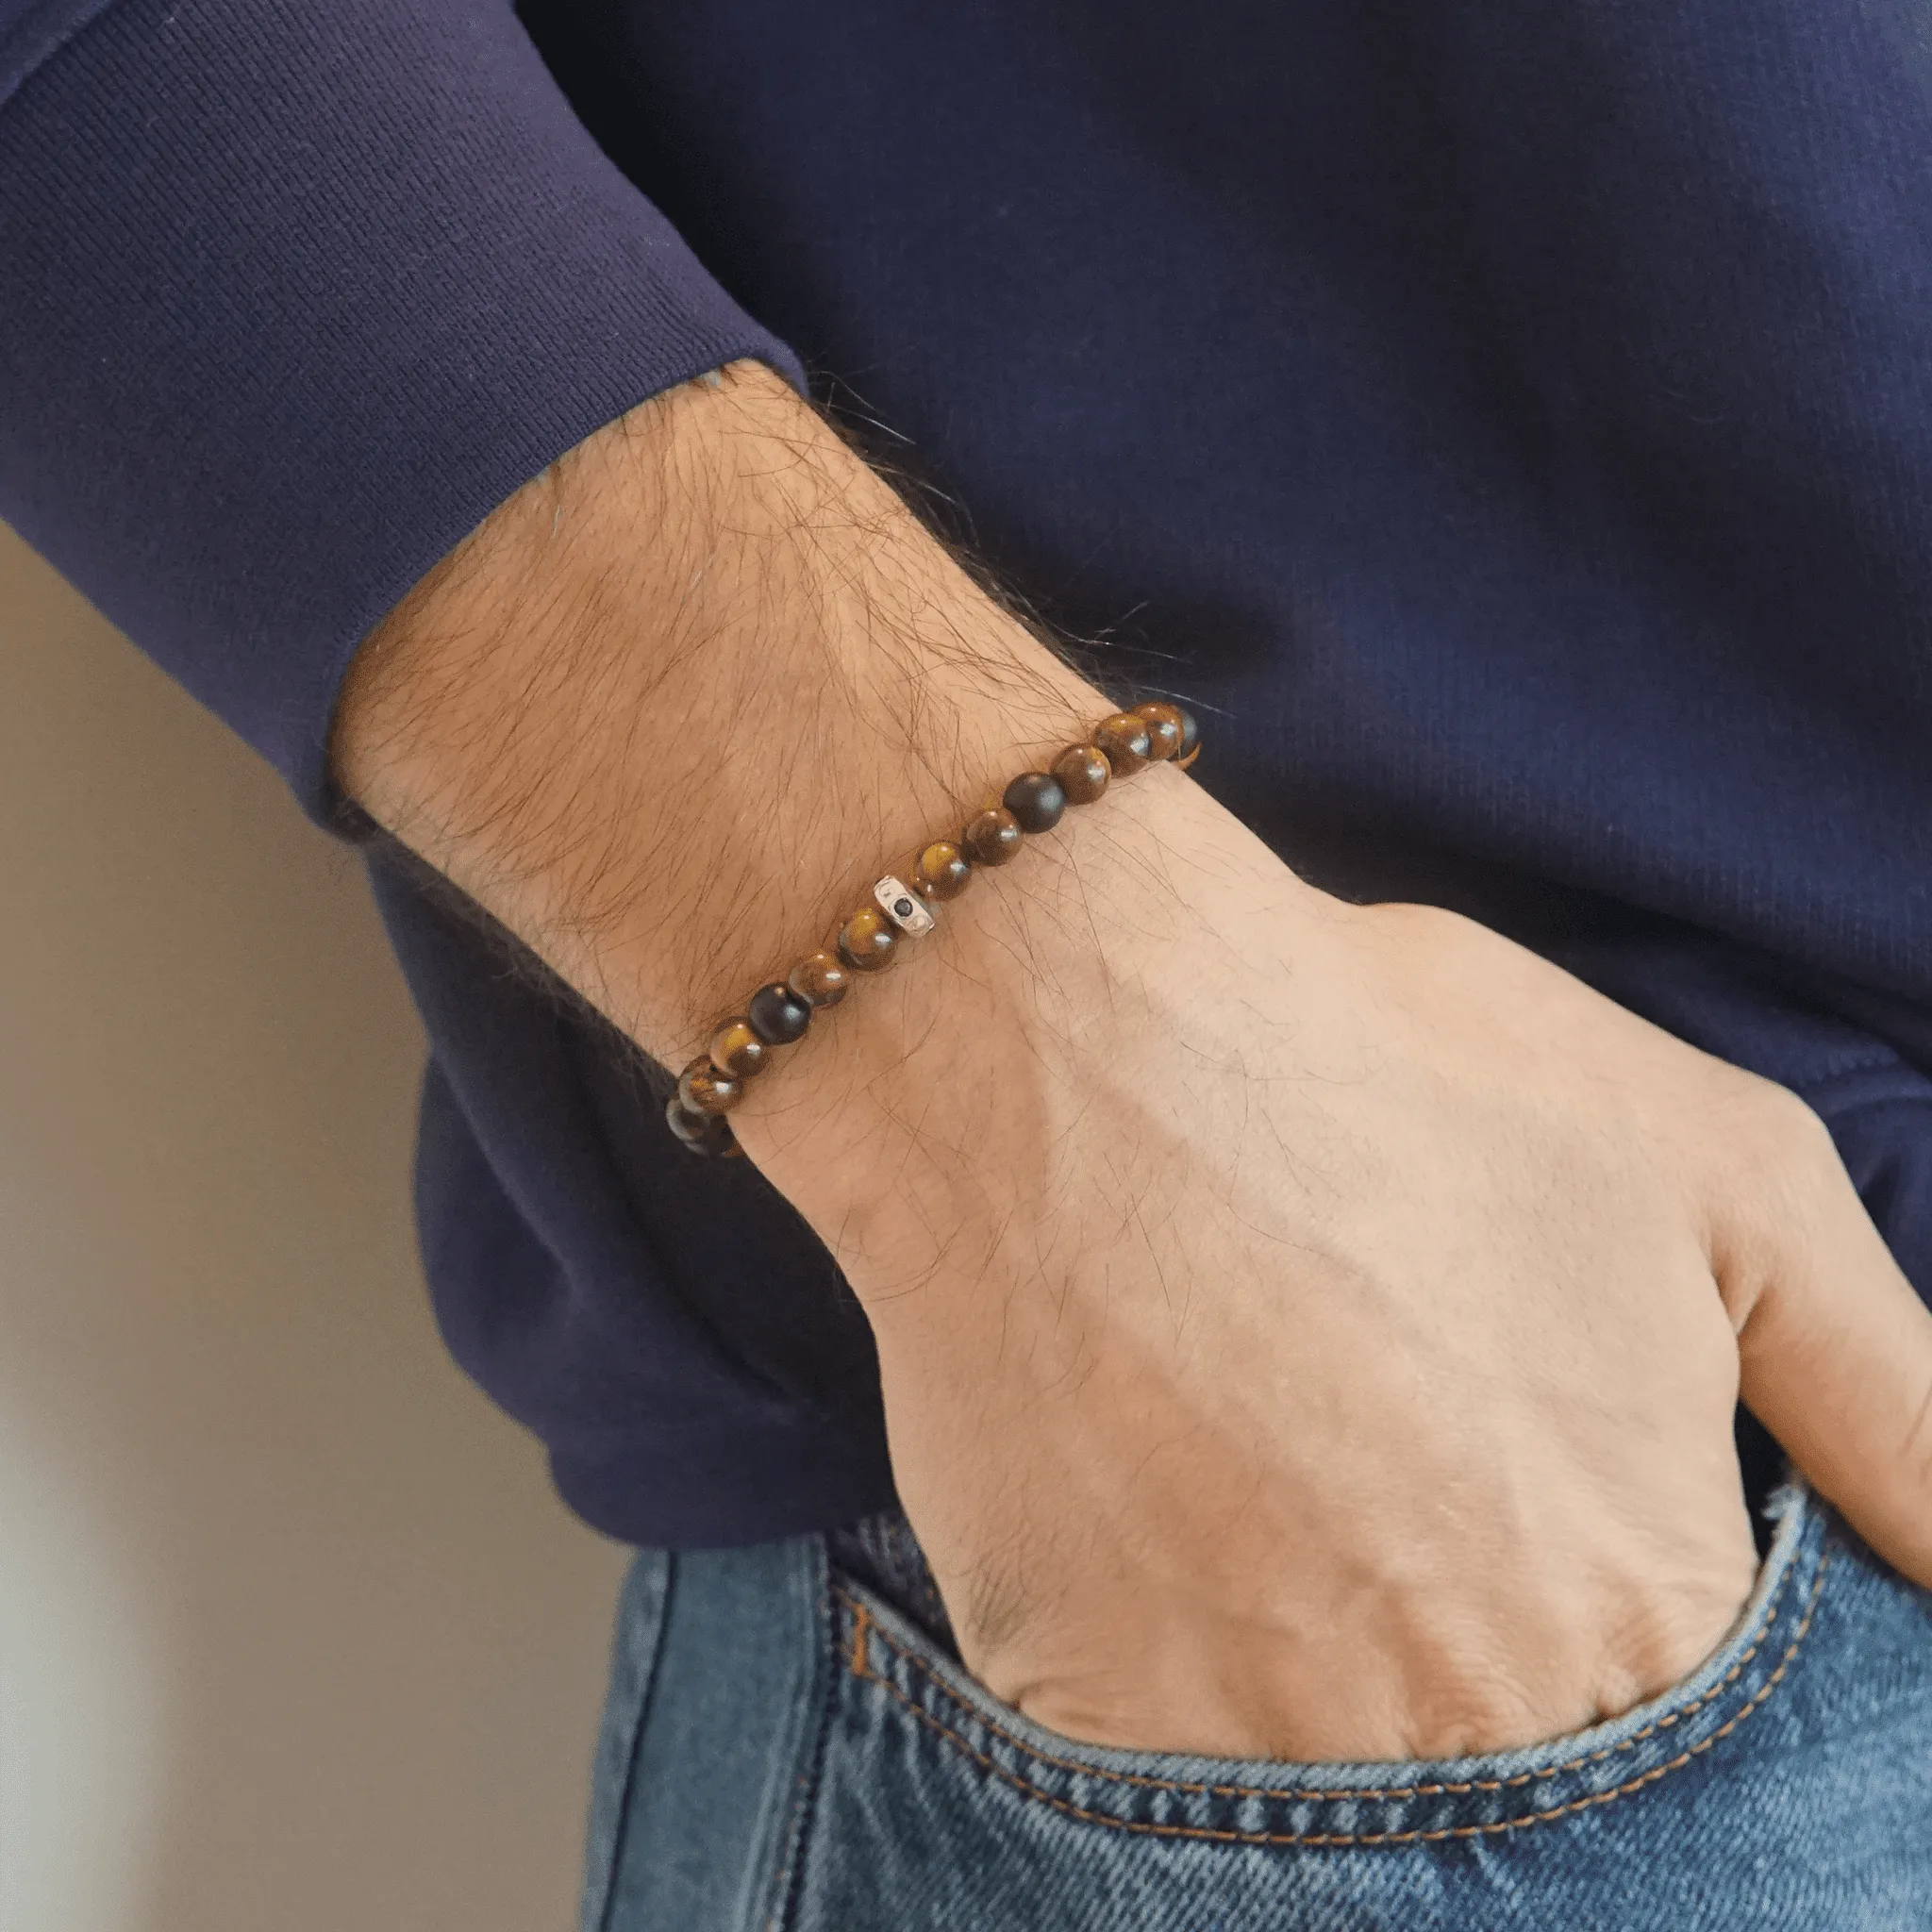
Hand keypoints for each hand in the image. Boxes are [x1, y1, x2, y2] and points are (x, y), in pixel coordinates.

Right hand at [740, 769, 1931, 1757]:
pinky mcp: (1078, 1716)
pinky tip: (1164, 1509)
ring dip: (1326, 1667)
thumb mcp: (1715, 1172)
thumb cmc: (1388, 1073)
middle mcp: (1469, 1725)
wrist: (1060, 1040)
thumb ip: (1891, 1401)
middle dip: (1473, 1647)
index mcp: (1644, 1610)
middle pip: (1516, 1782)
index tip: (1523, 1518)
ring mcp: (1256, 1743)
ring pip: (1335, 1791)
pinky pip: (1155, 1781)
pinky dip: (1177, 1671)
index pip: (1701, 1757)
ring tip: (1273, 1482)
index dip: (1609, 1617)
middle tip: (1377, 1478)